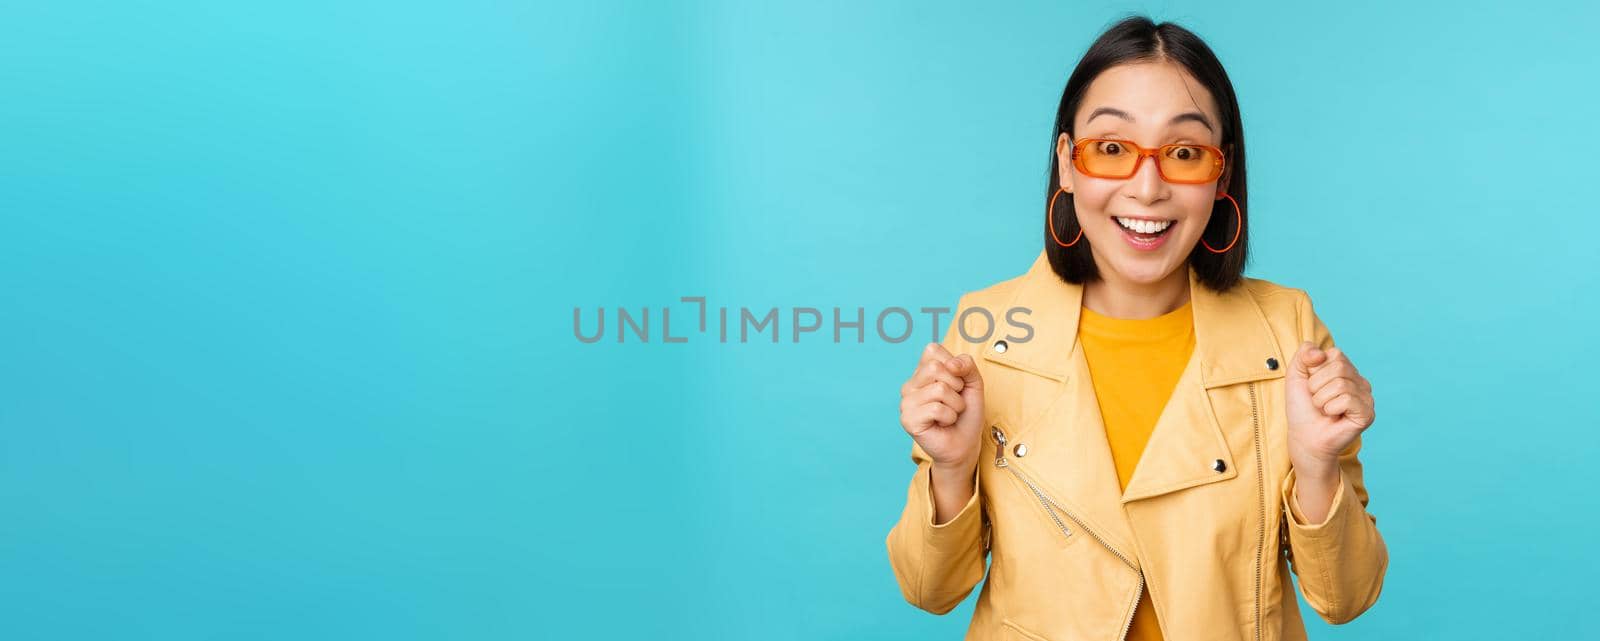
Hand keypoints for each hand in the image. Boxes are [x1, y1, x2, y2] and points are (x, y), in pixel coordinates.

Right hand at [899, 342, 984, 471]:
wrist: (966, 444)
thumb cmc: (967, 414)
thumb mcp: (973, 382)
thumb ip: (966, 364)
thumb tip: (951, 364)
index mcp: (921, 372)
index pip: (932, 350)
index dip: (953, 365)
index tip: (957, 384)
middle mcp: (910, 385)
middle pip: (936, 368)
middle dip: (956, 386)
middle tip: (954, 402)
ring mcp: (906, 402)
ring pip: (939, 389)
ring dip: (955, 405)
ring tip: (950, 414)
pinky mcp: (908, 420)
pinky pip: (937, 408)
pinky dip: (949, 417)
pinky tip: (943, 424)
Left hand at [1286, 341, 1375, 475]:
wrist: (1303, 436)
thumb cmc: (1301, 407)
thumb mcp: (1296, 374)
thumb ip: (1304, 354)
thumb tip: (1321, 352)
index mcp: (1346, 370)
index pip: (1335, 354)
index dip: (1315, 369)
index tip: (1312, 385)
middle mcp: (1360, 381)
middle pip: (1339, 367)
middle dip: (1317, 385)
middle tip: (1317, 400)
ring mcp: (1367, 398)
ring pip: (1340, 384)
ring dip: (1321, 399)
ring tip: (1323, 409)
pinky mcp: (1368, 414)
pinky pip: (1347, 399)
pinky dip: (1331, 408)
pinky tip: (1333, 416)